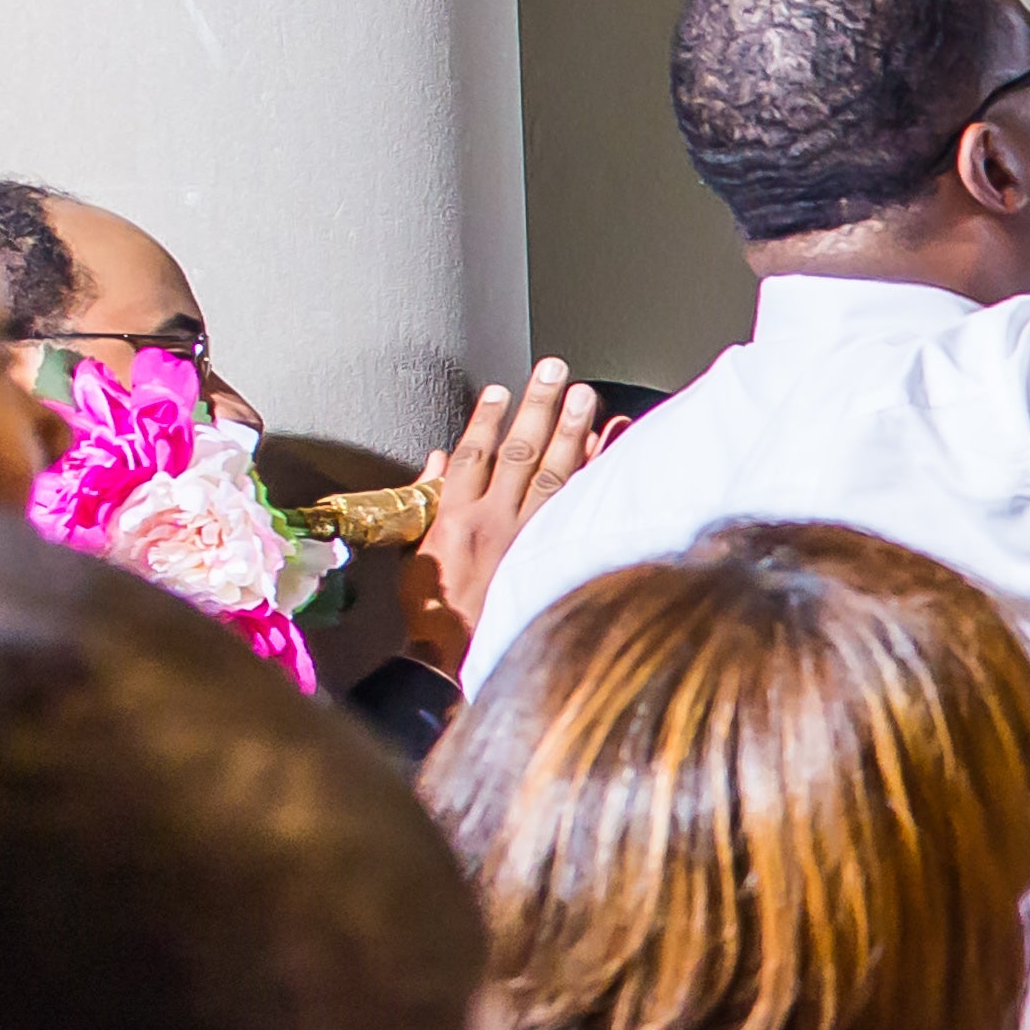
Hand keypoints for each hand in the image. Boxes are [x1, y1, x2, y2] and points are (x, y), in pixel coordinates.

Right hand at [420, 360, 602, 649]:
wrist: (456, 659)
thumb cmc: (435, 607)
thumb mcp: (416, 552)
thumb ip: (431, 500)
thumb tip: (442, 457)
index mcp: (455, 518)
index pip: (473, 456)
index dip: (487, 419)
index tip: (501, 388)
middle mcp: (495, 521)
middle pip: (520, 453)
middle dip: (539, 408)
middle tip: (556, 370)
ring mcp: (529, 539)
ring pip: (555, 475)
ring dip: (573, 431)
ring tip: (588, 395)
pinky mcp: (551, 555)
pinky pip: (580, 507)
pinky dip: (598, 474)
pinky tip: (613, 446)